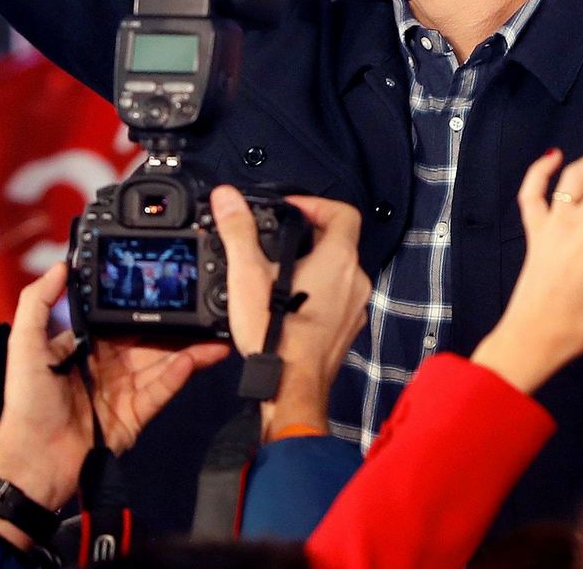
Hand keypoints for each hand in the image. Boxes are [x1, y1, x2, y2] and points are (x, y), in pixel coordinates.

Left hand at [0, 264, 227, 543]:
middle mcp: (107, 367)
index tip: (164, 288)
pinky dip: (176, 376)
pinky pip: (159, 391)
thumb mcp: (25, 343)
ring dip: (188, 350)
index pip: (120, 321)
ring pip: (162, 364)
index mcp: (84, 348)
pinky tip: (191, 359)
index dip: (142, 306)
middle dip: (176, 327)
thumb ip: (38, 301)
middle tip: (201, 308)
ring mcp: (123, 392)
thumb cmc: (24, 403)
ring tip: (213, 334)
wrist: (33, 458)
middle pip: (148, 341)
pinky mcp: (134, 416)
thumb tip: (60, 266)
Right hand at [211, 187, 370, 439]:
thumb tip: (227, 197)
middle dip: (307, 236)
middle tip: (276, 241)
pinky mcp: (347, 329)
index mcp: (339, 259)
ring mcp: (355, 308)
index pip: (343, 212)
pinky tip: (288, 304)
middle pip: (339, 242)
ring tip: (278, 273)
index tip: (291, 210)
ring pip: (338, 272)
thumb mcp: (247, 274)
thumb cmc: (276, 333)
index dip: (316, 204)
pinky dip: (317, 293)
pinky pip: (336, 299)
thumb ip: (237, 230)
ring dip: (313, 266)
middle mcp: (355, 280)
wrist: (291, 386)